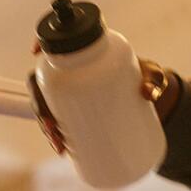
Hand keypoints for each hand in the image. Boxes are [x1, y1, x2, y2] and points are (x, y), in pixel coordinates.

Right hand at [27, 45, 171, 153]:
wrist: (151, 97)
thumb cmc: (148, 78)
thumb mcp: (154, 76)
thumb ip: (155, 80)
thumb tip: (147, 93)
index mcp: (88, 54)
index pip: (58, 43)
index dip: (42, 42)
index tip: (35, 51)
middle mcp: (75, 72)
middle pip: (44, 81)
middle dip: (40, 104)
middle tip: (53, 126)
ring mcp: (74, 92)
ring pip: (47, 104)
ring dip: (45, 125)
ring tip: (59, 144)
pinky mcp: (77, 110)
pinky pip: (59, 120)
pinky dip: (57, 135)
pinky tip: (61, 148)